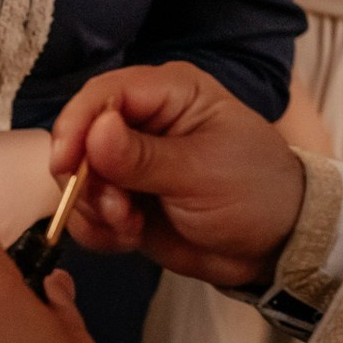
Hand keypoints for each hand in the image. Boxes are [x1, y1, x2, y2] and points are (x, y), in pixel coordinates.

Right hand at [50, 63, 304, 288]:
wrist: (275, 249)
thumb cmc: (255, 192)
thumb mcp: (202, 173)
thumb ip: (142, 156)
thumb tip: (94, 131)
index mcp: (168, 93)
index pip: (103, 94)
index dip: (77, 125)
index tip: (67, 164)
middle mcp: (140, 121)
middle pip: (79, 137)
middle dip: (88, 180)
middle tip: (118, 210)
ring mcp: (127, 163)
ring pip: (77, 179)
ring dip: (95, 209)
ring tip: (132, 227)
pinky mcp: (120, 199)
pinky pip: (85, 212)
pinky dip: (98, 230)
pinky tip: (129, 238)